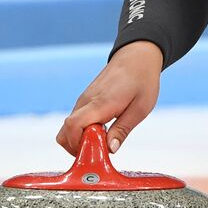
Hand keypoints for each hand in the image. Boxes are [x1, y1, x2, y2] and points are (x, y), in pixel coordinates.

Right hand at [56, 41, 162, 155]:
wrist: (137, 57)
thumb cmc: (142, 80)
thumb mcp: (140, 108)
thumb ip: (123, 130)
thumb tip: (110, 150)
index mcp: (99, 104)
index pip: (73, 127)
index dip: (80, 145)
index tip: (99, 149)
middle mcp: (85, 102)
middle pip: (65, 132)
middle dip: (78, 147)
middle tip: (101, 148)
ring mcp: (83, 101)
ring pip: (68, 128)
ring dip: (81, 139)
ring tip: (104, 138)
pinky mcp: (85, 101)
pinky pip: (76, 121)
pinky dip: (84, 131)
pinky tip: (103, 129)